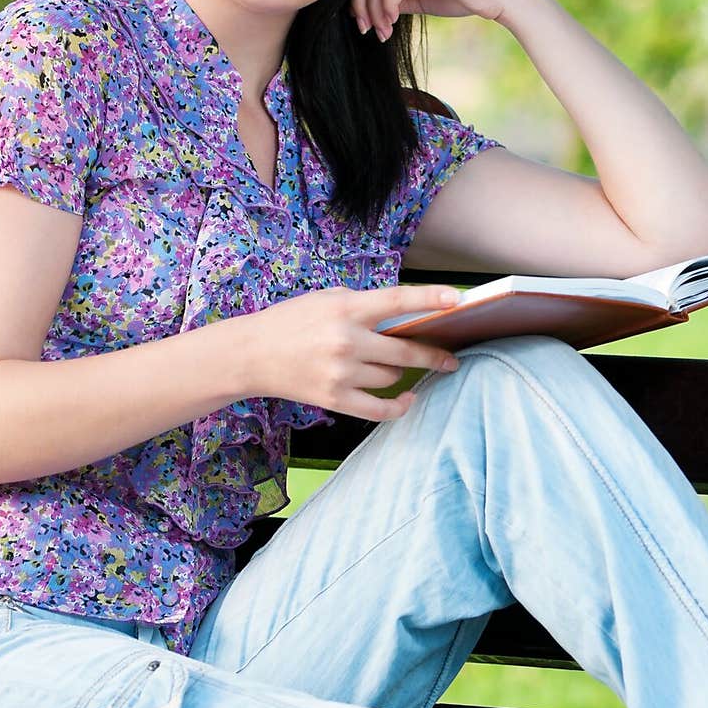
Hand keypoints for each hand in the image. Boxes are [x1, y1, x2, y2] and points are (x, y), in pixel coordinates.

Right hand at [242, 284, 461, 421]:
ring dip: (400, 373)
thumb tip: (406, 316)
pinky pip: (379, 409)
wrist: (251, 355)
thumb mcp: (327, 299)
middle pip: (404, 350)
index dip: (430, 299)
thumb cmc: (291, 321)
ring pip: (392, 377)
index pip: (397, 301)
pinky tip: (407, 399)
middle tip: (450, 358)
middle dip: (433, 354)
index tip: (457, 300)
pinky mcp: (334, 399)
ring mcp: (341, 373)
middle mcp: (346, 340)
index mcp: (346, 308)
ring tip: (396, 368)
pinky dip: (398, 406)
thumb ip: (364, 305)